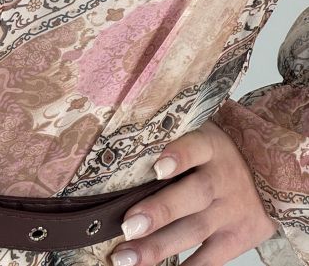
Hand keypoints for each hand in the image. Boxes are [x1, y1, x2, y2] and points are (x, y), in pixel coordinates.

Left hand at [110, 118, 277, 265]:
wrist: (268, 172)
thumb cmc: (219, 152)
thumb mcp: (204, 136)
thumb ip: (173, 143)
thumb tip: (122, 157)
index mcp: (211, 146)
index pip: (196, 147)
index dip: (179, 157)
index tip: (157, 168)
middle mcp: (222, 178)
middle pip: (194, 194)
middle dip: (159, 212)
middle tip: (127, 226)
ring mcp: (231, 211)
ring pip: (195, 229)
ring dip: (159, 246)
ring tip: (127, 258)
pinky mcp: (237, 238)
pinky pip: (210, 259)